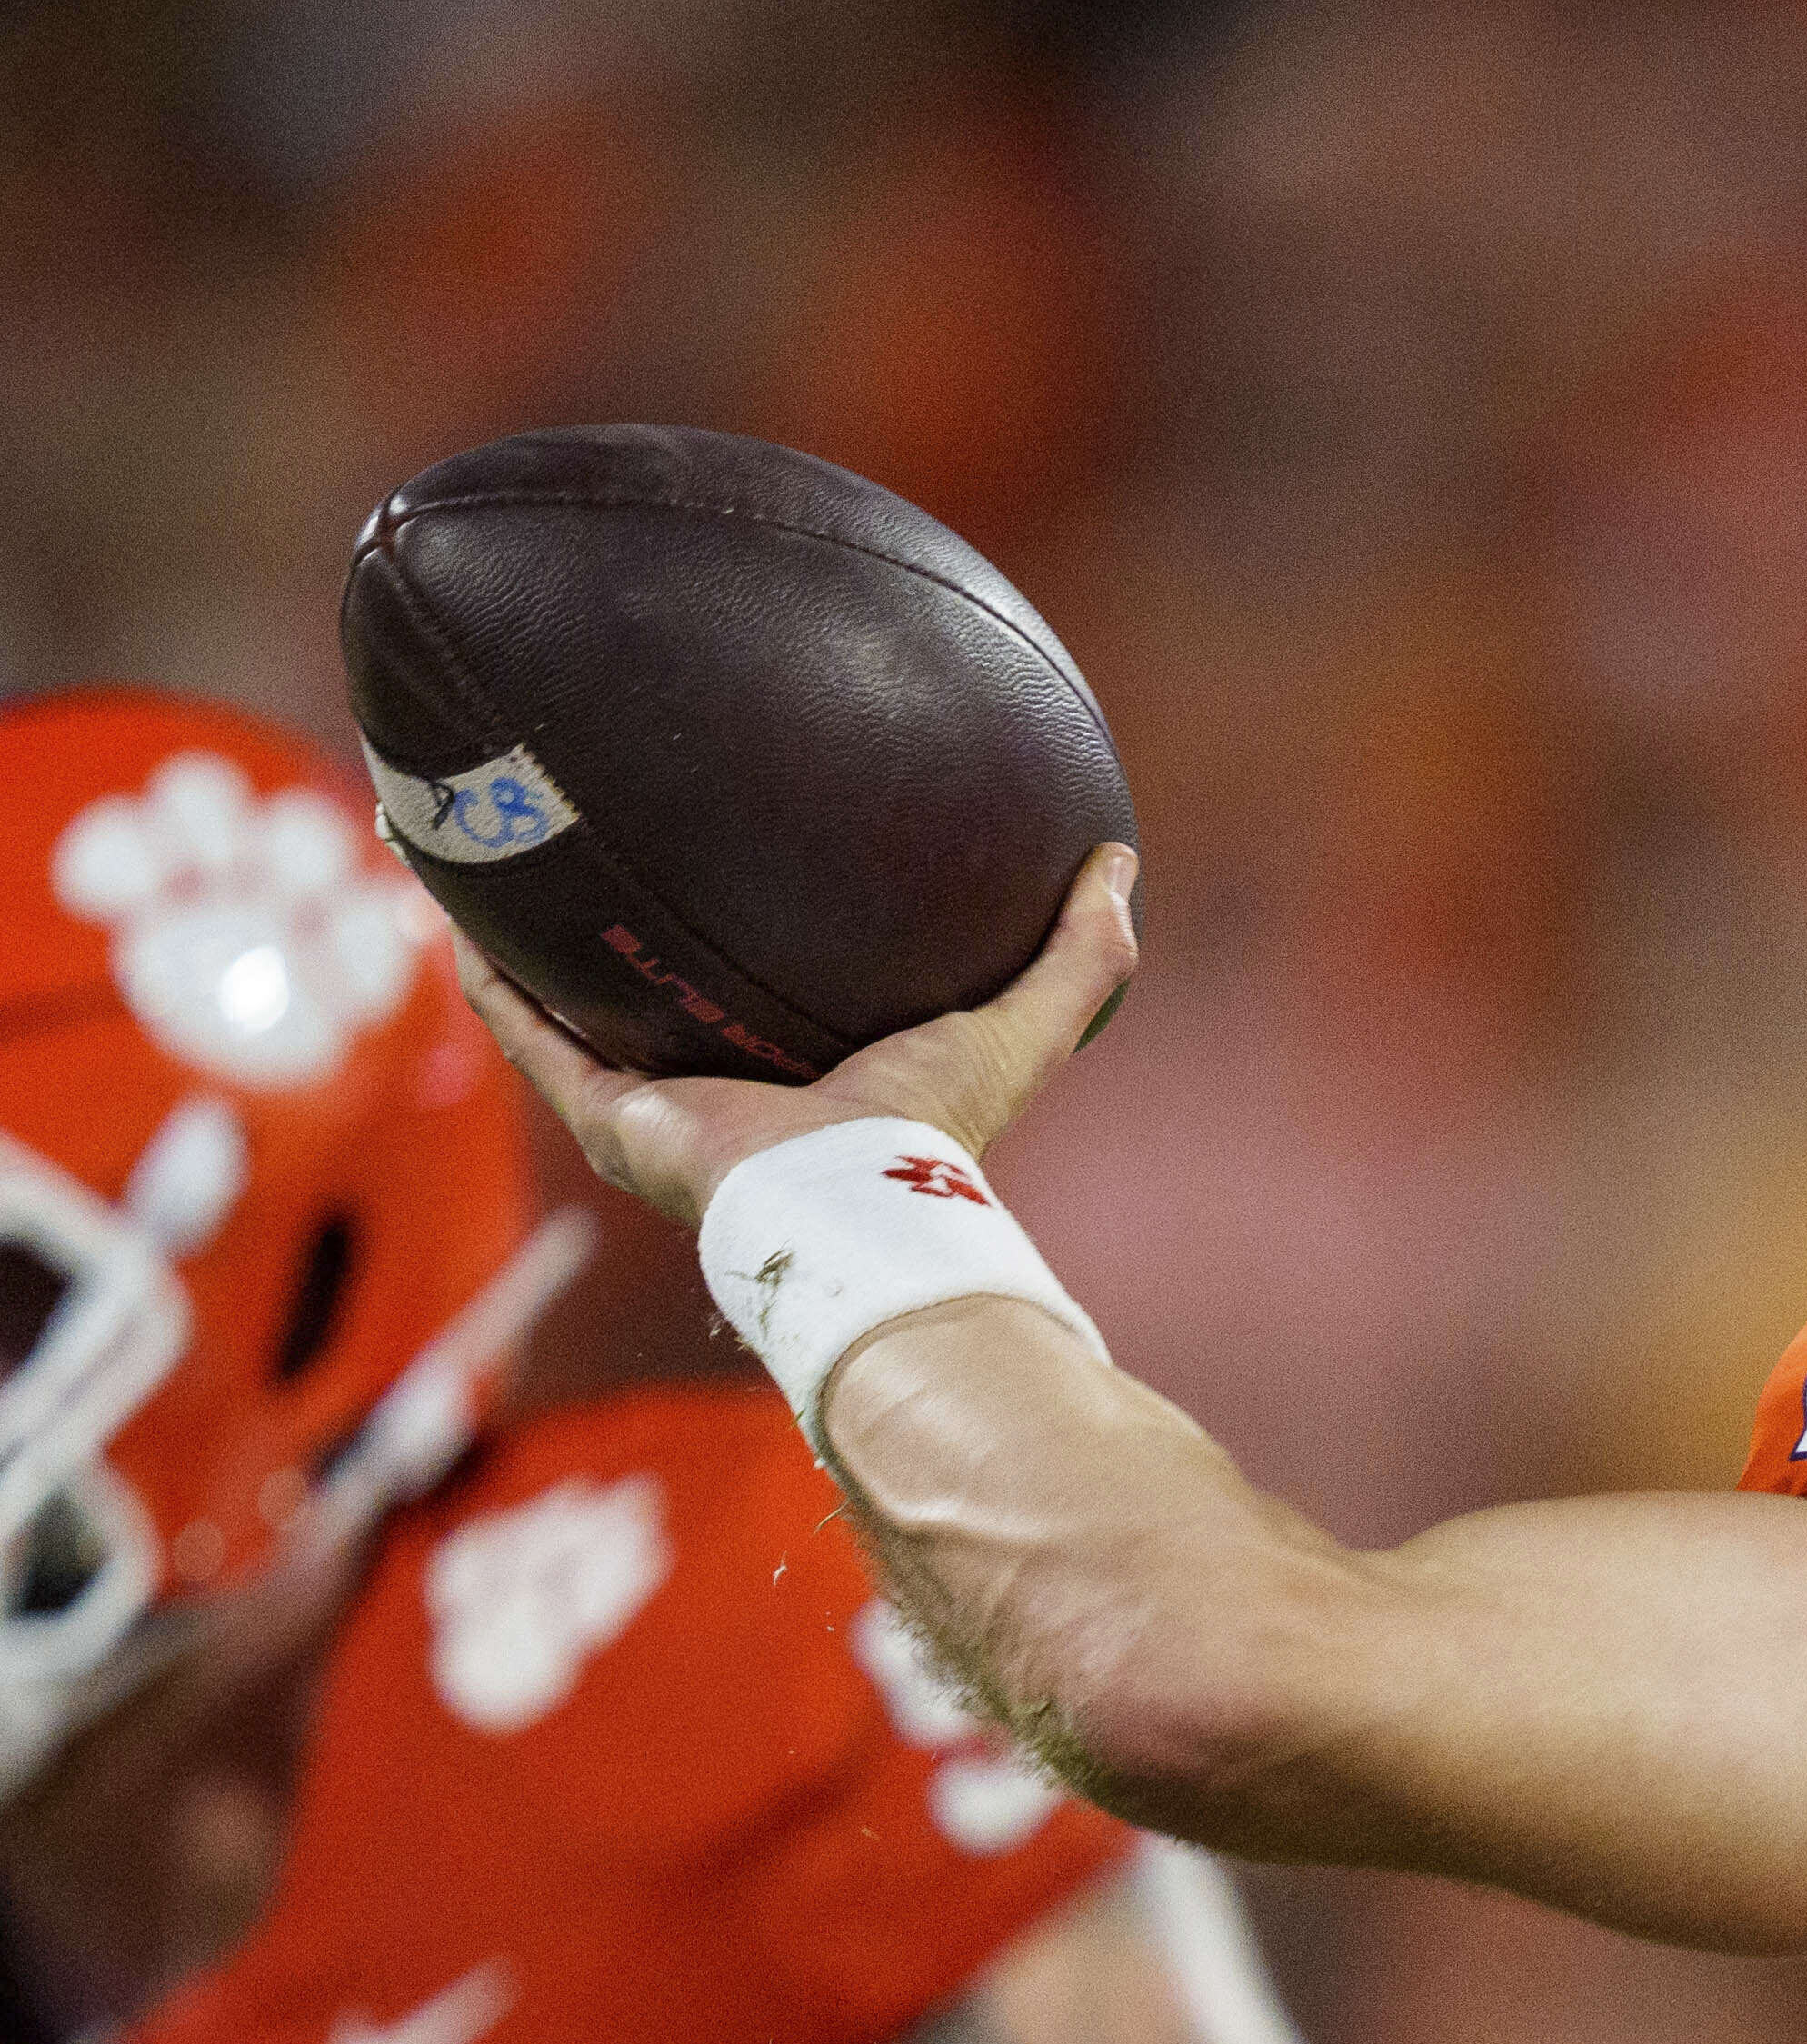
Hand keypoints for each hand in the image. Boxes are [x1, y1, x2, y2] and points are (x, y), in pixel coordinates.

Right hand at [458, 844, 1139, 1222]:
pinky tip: (449, 901)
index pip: (764, 990)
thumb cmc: (939, 1134)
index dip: (737, 927)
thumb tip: (1119, 858)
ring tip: (477, 846)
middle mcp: (722, 1089)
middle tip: (579, 831)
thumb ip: (1077, 954)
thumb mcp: (1019, 1025)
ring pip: (567, 1008)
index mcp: (807, 1072)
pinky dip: (488, 975)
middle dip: (612, 927)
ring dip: (519, 937)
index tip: (720, 848)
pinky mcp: (608, 1118)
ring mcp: (656, 1106)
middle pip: (652, 993)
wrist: (860, 1213)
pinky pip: (530, 1034)